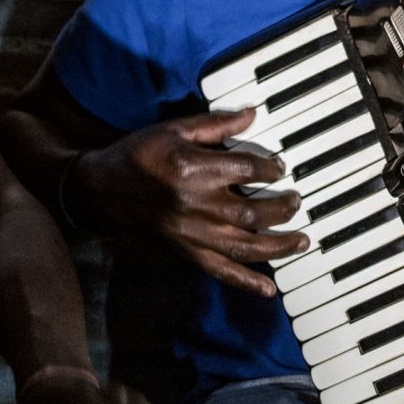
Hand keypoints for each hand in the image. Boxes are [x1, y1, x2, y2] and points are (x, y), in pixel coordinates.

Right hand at [76, 108, 307, 296]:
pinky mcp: (185, 252)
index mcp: (194, 170)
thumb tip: (251, 114)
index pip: (247, 171)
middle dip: (282, 208)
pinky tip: (269, 289)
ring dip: (277, 246)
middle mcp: (196, 205)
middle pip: (252, 212)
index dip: (271, 169)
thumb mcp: (174, 130)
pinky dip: (246, 282)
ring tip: (301, 241)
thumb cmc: (139, 154)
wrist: (102, 190)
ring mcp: (191, 234)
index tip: (281, 168)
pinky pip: (220, 271)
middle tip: (296, 202)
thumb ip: (215, 125)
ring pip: (244, 246)